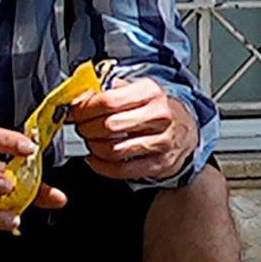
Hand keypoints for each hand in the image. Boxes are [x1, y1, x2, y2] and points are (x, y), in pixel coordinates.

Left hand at [76, 73, 195, 183]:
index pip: (109, 101)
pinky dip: (101, 166)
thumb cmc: (154, 110)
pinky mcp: (160, 164)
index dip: (85, 109)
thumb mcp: (135, 91)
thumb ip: (106, 91)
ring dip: (93, 147)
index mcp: (151, 93)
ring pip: (113, 150)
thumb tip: (79, 99)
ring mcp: (162, 141)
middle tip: (82, 127)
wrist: (184, 131)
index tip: (75, 112)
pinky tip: (98, 157)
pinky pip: (121, 170)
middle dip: (86, 128)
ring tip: (92, 141)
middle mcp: (160, 116)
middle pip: (108, 126)